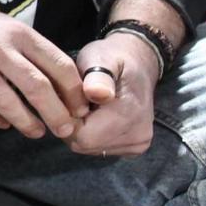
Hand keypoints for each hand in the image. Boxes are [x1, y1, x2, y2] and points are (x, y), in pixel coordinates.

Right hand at [0, 0, 88, 138]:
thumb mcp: (12, 29)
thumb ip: (35, 54)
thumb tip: (65, 89)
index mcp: (19, 33)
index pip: (58, 64)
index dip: (74, 92)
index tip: (80, 109)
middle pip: (36, 87)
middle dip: (56, 114)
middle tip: (65, 130)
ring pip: (6, 102)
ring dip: (26, 123)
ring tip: (36, 131)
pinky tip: (2, 123)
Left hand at [64, 33, 159, 157]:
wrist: (138, 64)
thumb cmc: (112, 57)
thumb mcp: (101, 57)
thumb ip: (97, 76)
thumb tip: (96, 93)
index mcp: (130, 115)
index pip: (82, 136)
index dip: (67, 118)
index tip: (68, 97)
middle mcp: (138, 136)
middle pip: (83, 144)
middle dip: (71, 123)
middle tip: (75, 99)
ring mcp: (138, 144)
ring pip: (88, 147)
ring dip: (80, 128)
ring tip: (86, 104)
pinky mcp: (134, 147)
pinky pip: (99, 147)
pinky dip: (91, 133)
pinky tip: (95, 114)